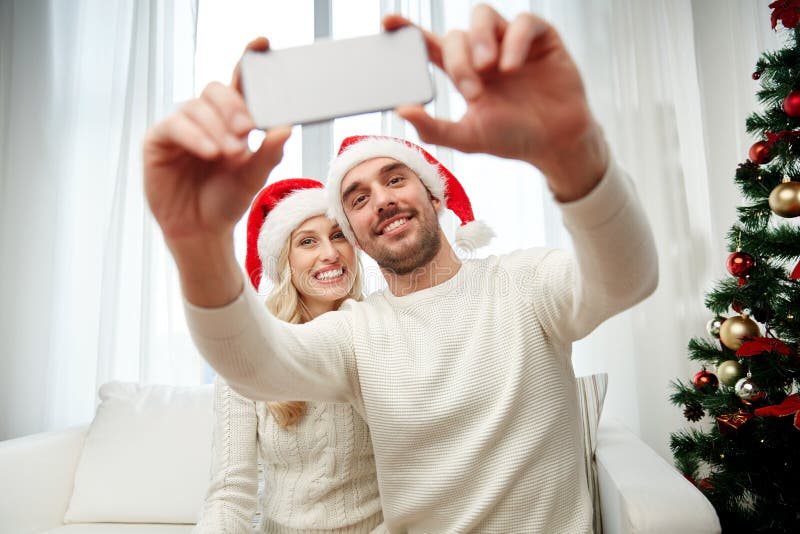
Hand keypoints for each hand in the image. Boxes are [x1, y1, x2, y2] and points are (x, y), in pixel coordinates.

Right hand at [143, 37, 290, 244]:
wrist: (201, 230)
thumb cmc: (226, 199)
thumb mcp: (254, 177)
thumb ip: (269, 152)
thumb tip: (287, 127)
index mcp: (231, 119)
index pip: (239, 83)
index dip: (249, 60)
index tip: (263, 43)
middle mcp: (205, 117)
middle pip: (215, 90)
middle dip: (234, 106)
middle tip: (248, 130)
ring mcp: (180, 127)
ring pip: (196, 108)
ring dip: (216, 128)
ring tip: (231, 154)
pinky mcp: (158, 141)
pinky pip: (174, 126)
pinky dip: (195, 137)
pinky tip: (210, 151)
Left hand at [384, 4, 606, 199]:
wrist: (555, 143)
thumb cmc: (511, 138)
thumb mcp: (468, 138)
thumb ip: (434, 128)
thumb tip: (402, 110)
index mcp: (463, 71)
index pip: (430, 45)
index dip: (409, 31)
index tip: (388, 24)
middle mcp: (484, 52)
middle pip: (456, 35)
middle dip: (459, 60)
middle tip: (472, 91)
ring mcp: (511, 42)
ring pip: (482, 16)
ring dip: (480, 40)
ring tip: (489, 69)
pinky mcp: (540, 38)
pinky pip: (523, 22)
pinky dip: (514, 41)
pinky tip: (512, 67)